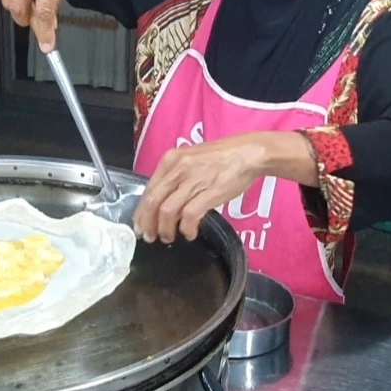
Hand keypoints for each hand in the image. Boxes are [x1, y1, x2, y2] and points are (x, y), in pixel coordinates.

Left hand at [133, 134, 270, 243]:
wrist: (249, 152)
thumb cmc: (223, 157)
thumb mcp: (192, 159)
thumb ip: (176, 176)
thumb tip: (164, 199)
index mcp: (171, 160)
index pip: (148, 189)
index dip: (141, 211)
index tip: (141, 224)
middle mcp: (178, 169)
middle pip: (153, 201)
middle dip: (147, 223)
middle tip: (149, 237)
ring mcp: (193, 181)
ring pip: (167, 211)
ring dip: (164, 229)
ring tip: (168, 237)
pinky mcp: (209, 193)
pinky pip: (189, 216)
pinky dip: (186, 229)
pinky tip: (189, 233)